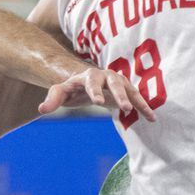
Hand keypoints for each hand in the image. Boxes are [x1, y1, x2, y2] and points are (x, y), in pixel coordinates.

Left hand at [38, 67, 156, 121]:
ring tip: (146, 114)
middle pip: (114, 83)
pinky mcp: (127, 89)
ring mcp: (118, 81)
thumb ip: (53, 99)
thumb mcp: (61, 92)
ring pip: (129, 89)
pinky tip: (152, 118)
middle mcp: (106, 76)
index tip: (97, 102)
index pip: (91, 81)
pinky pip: (138, 97)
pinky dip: (145, 107)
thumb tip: (42, 109)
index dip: (94, 90)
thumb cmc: (73, 88)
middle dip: (119, 94)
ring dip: (137, 100)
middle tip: (124, 107)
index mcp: (88, 75)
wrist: (87, 82)